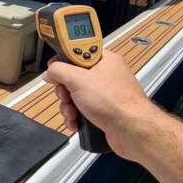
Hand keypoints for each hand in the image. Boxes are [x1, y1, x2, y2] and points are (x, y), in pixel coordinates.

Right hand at [42, 50, 158, 159]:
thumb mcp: (78, 80)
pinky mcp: (103, 110)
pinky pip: (82, 109)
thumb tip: (50, 71)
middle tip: (66, 95)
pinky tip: (76, 122)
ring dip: (68, 106)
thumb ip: (59, 71)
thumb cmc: (116, 103)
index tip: (55, 68)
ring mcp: (105, 94)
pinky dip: (76, 116)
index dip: (64, 60)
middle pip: (73, 76)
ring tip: (72, 112)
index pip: (78, 51)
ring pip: (75, 95)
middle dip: (65, 90)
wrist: (132, 131)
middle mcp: (106, 75)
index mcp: (104, 60)